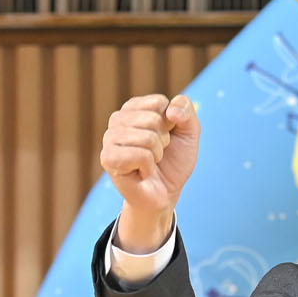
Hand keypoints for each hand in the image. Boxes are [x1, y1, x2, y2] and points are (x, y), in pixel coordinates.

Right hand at [101, 94, 199, 254]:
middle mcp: (118, 120)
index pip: (160, 103)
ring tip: (150, 163)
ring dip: (157, 155)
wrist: (166, 193)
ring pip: (147, 138)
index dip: (171, 123)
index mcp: (134, 108)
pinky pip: (140, 155)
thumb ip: (186, 110)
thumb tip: (171, 111)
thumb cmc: (174, 161)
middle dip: (164, 141)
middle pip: (154, 120)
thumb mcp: (189, 132)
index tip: (166, 137)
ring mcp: (109, 138)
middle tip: (158, 154)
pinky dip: (148, 167)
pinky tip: (142, 172)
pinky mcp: (108, 158)